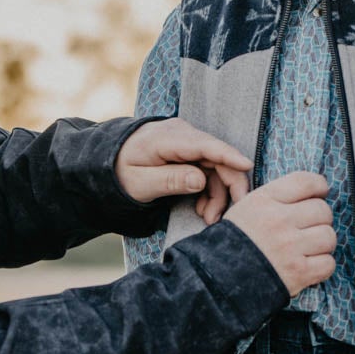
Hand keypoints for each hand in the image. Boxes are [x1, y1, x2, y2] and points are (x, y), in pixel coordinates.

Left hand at [116, 120, 251, 223]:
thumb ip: (169, 180)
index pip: (205, 145)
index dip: (228, 156)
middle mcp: (182, 135)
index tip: (247, 166)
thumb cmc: (120, 172)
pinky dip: (209, 191)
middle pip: (217, 158)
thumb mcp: (139, 182)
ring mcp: (187, 142)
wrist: (107, 162)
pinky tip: (203, 209)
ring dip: (217, 195)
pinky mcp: (189, 152)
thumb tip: (200, 179)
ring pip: (215, 167)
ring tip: (208, 218)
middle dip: (228, 188)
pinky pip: (208, 170)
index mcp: (168, 138)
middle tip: (226, 216)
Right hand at [225, 172, 335, 295]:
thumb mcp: (246, 208)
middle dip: (319, 219)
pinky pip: (328, 263)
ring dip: (322, 243)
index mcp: (265, 200)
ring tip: (308, 248)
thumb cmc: (233, 243)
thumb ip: (276, 198)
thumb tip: (310, 194)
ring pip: (329, 237)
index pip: (307, 182)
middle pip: (323, 210)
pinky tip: (309, 265)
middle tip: (308, 228)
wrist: (216, 278)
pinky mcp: (298, 273)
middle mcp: (279, 220)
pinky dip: (322, 266)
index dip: (319, 187)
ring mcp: (290, 247)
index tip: (320, 194)